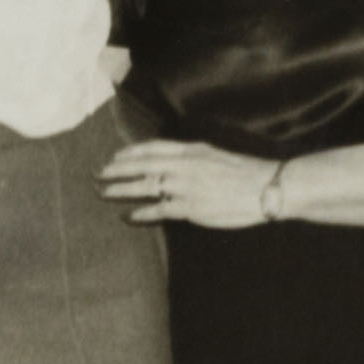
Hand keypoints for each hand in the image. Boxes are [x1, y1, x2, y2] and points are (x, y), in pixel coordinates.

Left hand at [98, 139, 274, 231]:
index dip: (130, 152)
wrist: (266, 188)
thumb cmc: (245, 173)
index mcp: (190, 150)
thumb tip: (175, 161)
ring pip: (144, 185)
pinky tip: (127, 216)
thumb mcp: (215, 154)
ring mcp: (185, 186)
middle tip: (97, 173)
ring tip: (103, 192)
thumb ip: (193, 157)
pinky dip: (140, 212)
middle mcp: (183, 165)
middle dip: (116, 169)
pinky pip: (158, 209)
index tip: (114, 157)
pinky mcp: (190, 208)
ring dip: (120, 189)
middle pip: (142, 165)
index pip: (152, 148)